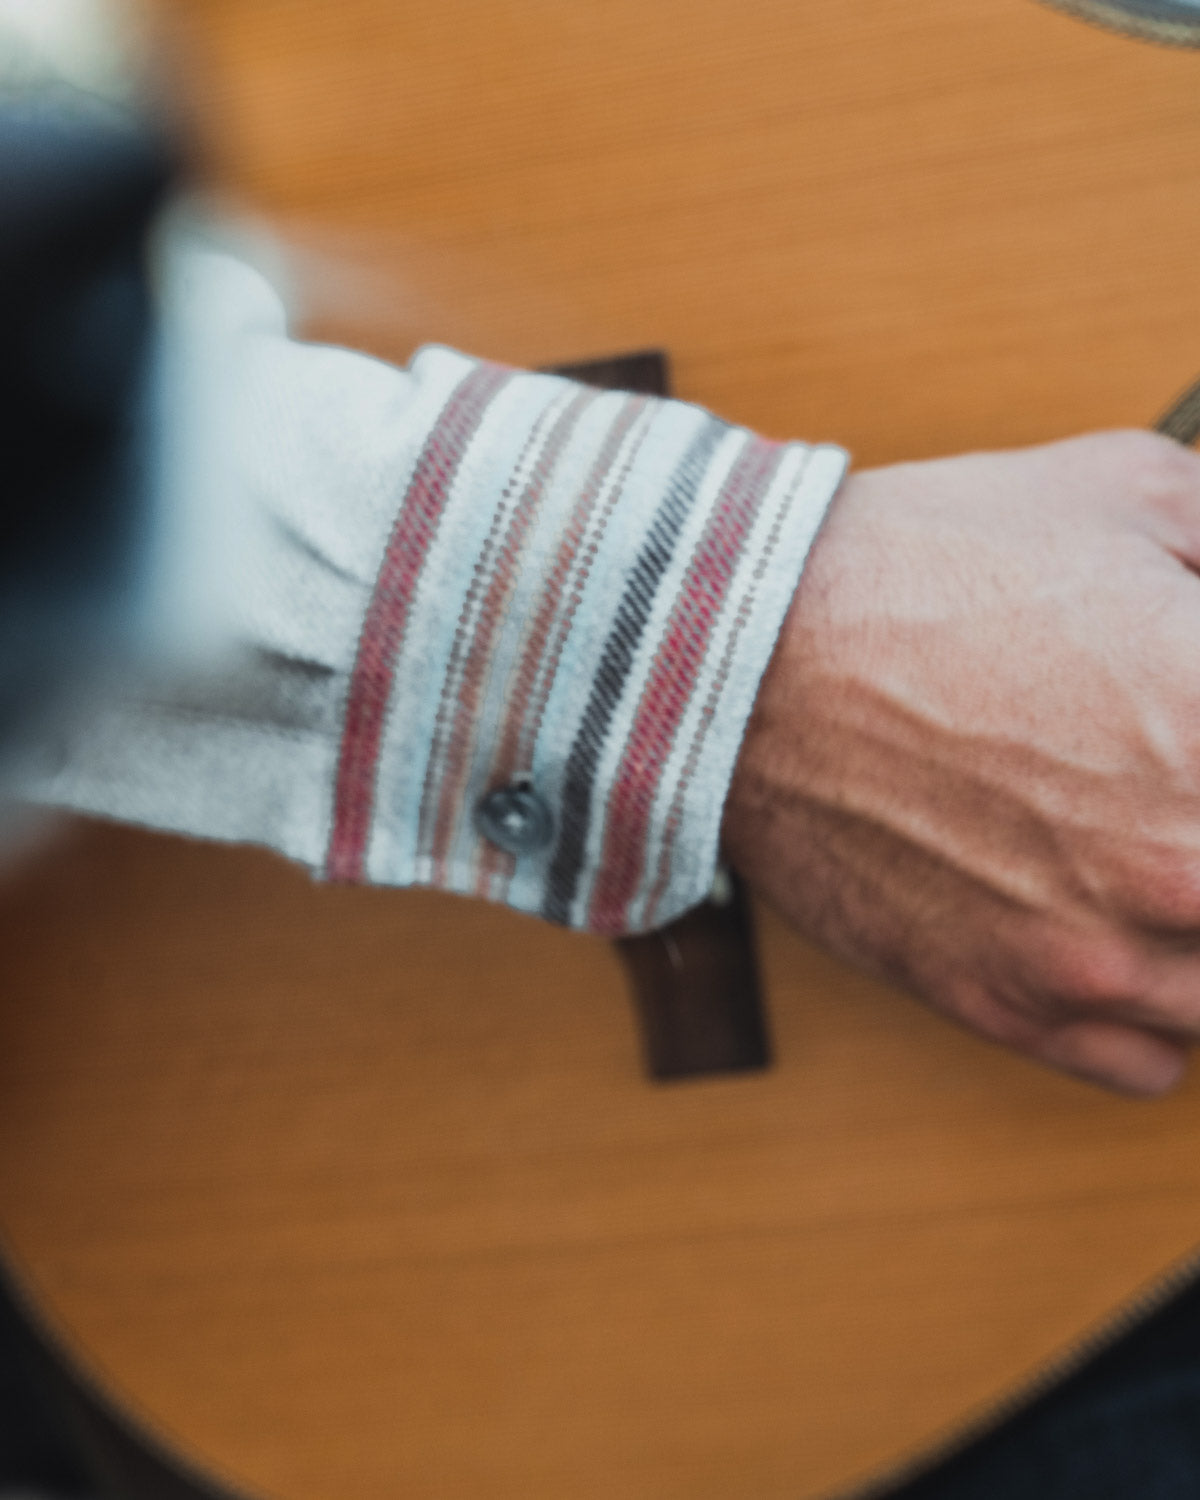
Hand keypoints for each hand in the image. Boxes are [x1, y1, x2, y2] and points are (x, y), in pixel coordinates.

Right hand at [723, 430, 1199, 1094]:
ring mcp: (1090, 955)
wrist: (742, 659)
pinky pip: (1151, 1062)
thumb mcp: (1130, 492)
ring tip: (1168, 862)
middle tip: (1184, 789)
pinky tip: (1129, 935)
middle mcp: (1179, 868)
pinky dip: (1162, 1013)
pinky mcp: (1002, 1000)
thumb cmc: (919, 572)